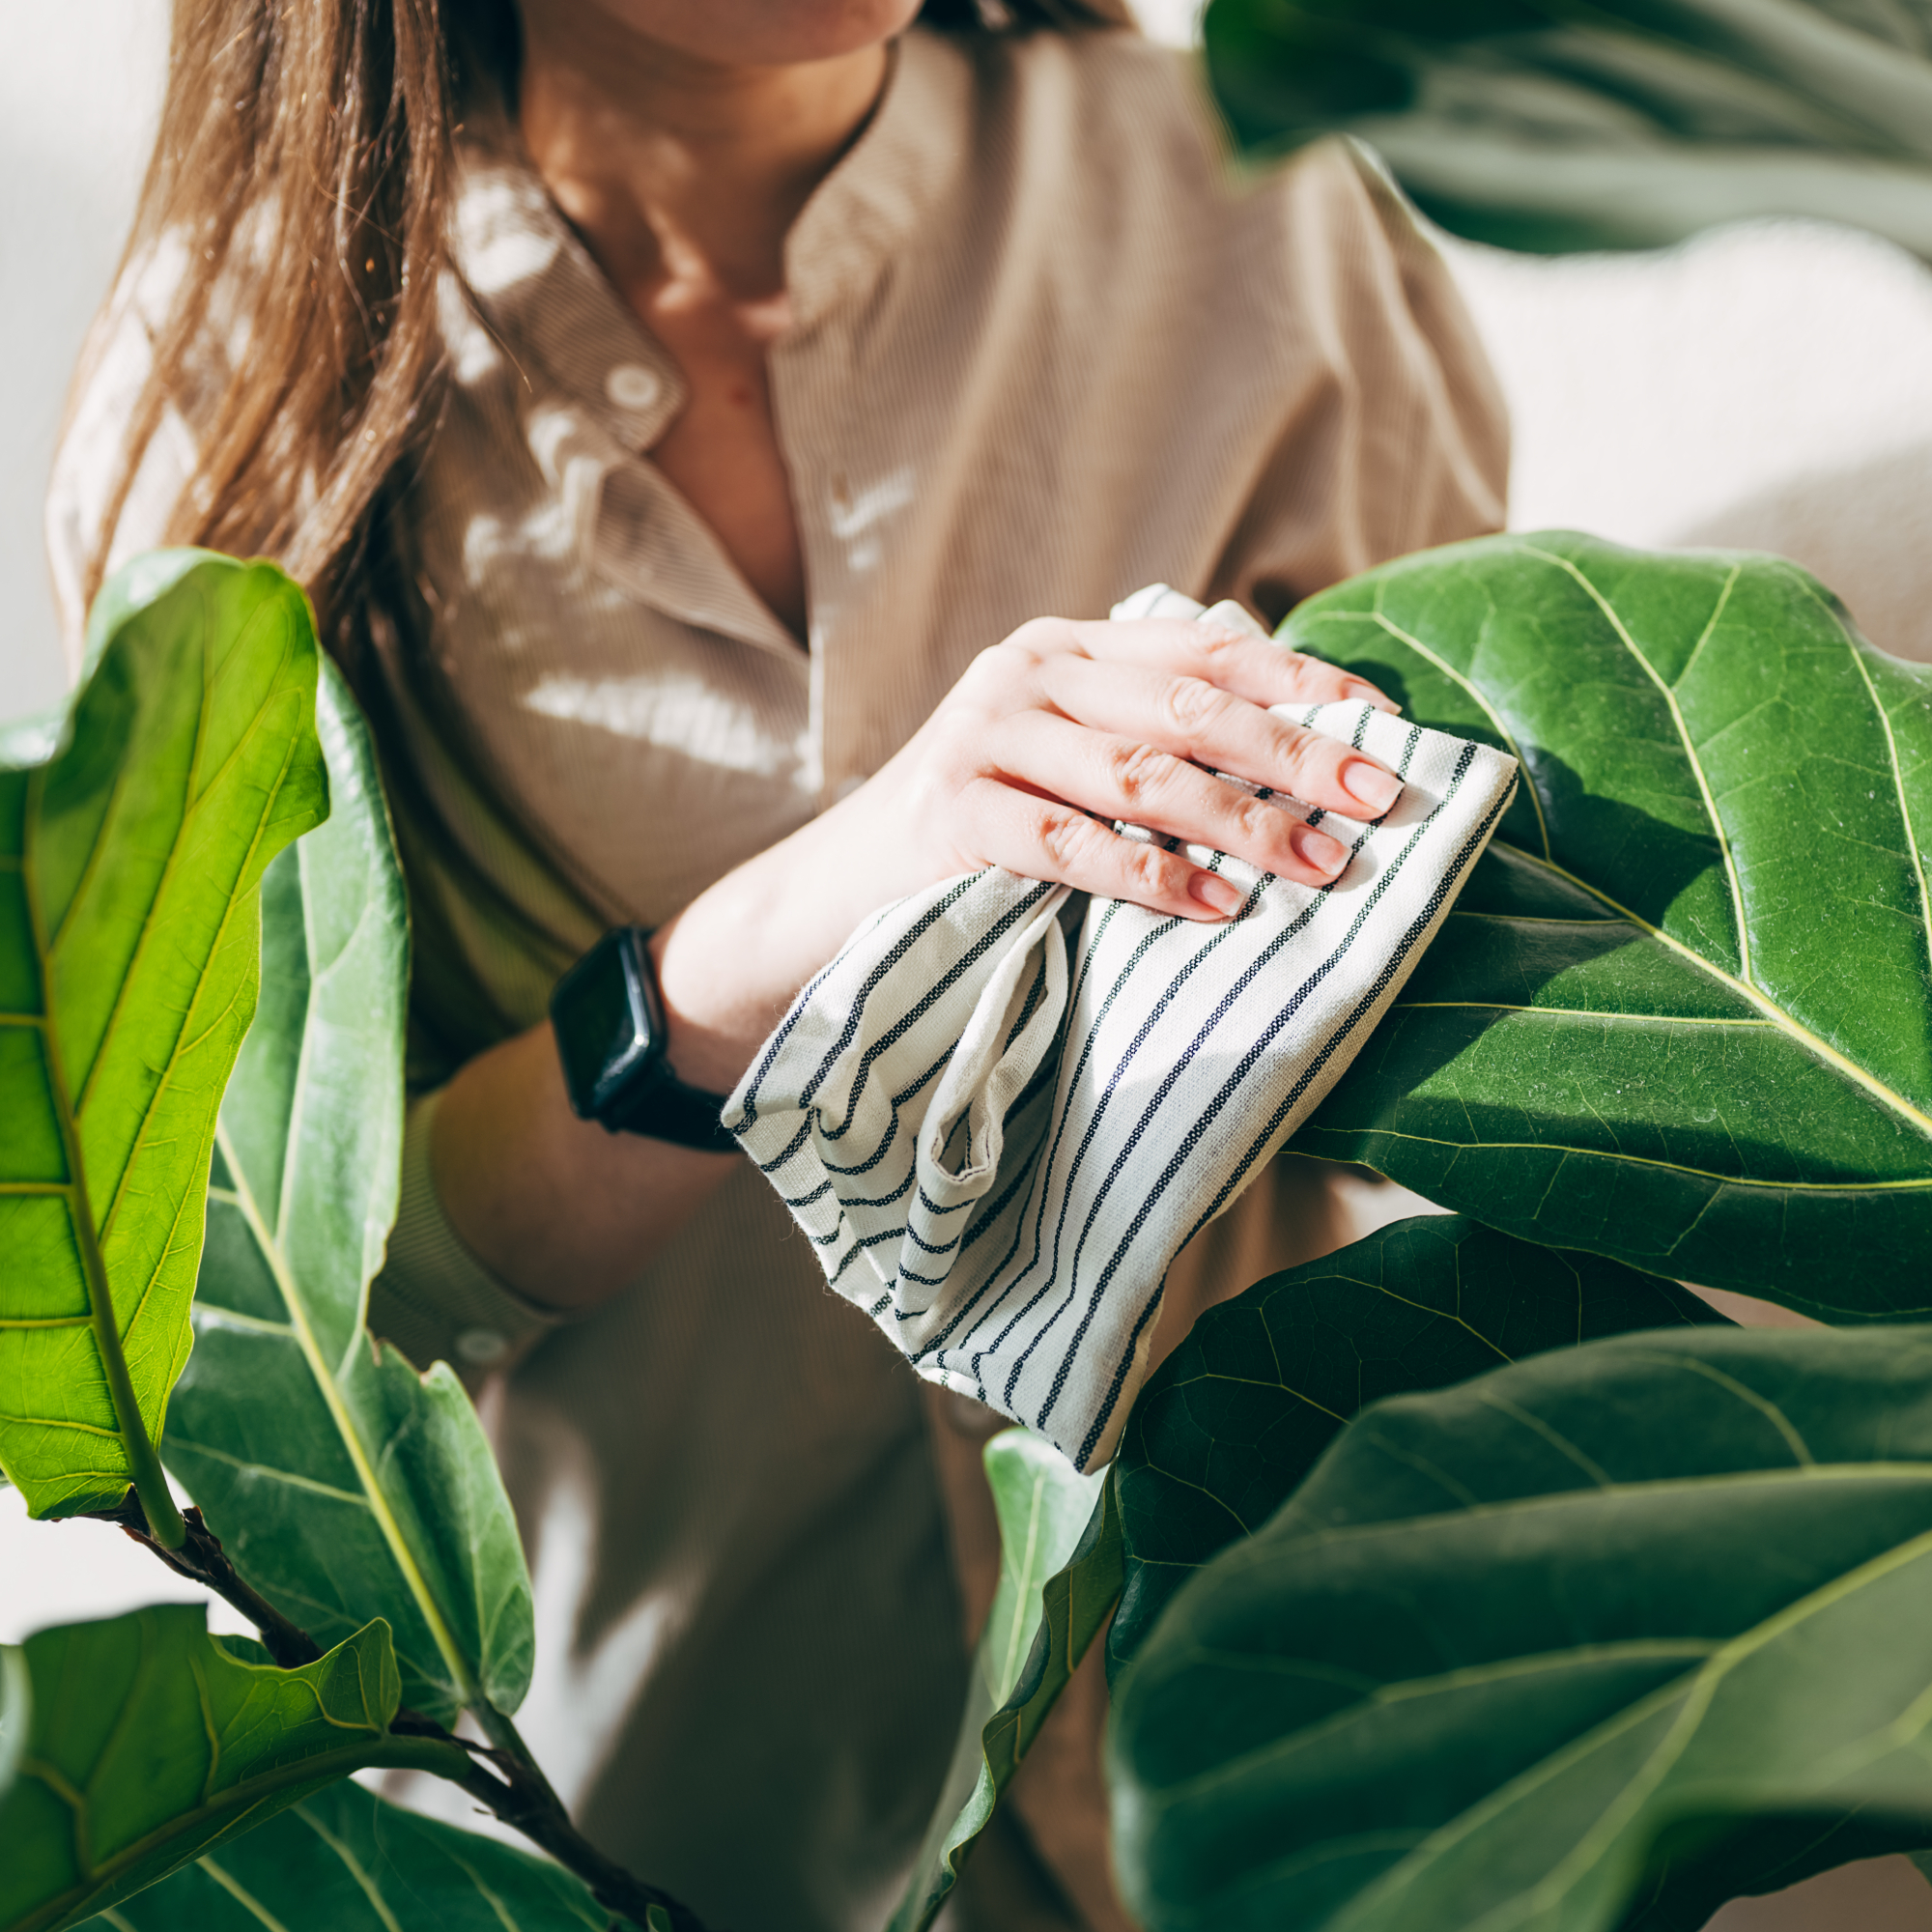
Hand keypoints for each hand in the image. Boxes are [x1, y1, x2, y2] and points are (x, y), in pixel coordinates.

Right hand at [850, 612, 1401, 922]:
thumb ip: (1150, 748)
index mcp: (1070, 649)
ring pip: (1138, 771)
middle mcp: (1029, 672)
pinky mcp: (950, 810)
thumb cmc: (978, 836)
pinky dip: (1147, 874)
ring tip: (1317, 864)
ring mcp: (983, 735)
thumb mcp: (1064, 767)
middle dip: (1293, 753)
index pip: (1207, 649)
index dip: (1300, 683)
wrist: (835, 890)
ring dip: (1240, 822)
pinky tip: (1213, 904)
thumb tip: (1303, 774)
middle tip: (1375, 797)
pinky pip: (1066, 840)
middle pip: (1188, 706)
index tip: (1382, 726)